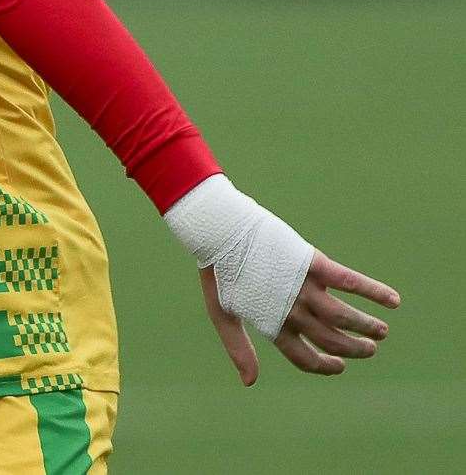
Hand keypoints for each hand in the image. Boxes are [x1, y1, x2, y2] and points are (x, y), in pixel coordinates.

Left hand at [202, 250, 398, 383]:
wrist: (220, 230)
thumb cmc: (220, 273)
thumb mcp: (222, 314)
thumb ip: (238, 348)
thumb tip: (249, 383)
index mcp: (271, 324)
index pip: (305, 358)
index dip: (325, 366)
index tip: (340, 366)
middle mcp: (291, 309)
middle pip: (331, 340)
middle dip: (354, 349)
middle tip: (370, 349)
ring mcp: (303, 286)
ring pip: (345, 316)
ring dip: (367, 326)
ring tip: (381, 331)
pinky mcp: (312, 263)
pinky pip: (350, 281)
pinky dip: (374, 292)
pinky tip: (394, 300)